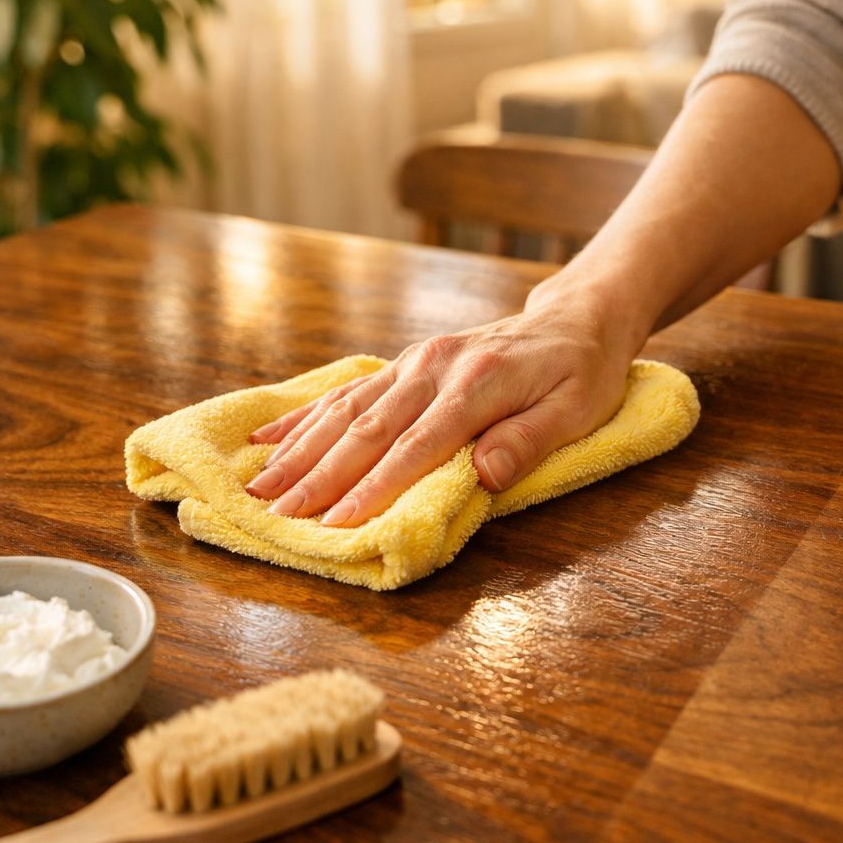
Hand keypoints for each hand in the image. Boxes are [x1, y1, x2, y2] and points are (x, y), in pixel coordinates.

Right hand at [243, 282, 642, 525]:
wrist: (574, 320)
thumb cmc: (582, 373)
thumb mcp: (578, 411)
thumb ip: (528, 441)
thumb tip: (483, 474)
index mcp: (478, 383)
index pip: (418, 445)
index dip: (377, 487)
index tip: (338, 523)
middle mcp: (435, 367)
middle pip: (369, 428)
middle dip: (320, 475)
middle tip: (280, 515)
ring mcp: (414, 362)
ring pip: (347, 409)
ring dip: (301, 450)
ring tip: (261, 487)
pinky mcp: (405, 364)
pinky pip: (347, 390)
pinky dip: (305, 417)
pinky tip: (267, 440)